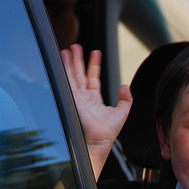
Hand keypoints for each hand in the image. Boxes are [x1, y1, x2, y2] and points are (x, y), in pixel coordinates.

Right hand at [61, 44, 131, 170]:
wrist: (97, 141)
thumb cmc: (107, 134)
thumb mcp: (121, 114)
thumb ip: (126, 100)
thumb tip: (126, 87)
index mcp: (94, 100)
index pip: (93, 78)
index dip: (94, 65)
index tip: (95, 53)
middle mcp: (84, 98)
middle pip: (79, 74)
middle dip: (78, 60)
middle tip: (76, 47)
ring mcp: (76, 98)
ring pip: (71, 76)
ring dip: (70, 62)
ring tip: (68, 49)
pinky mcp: (71, 99)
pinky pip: (67, 82)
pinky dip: (64, 71)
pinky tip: (63, 61)